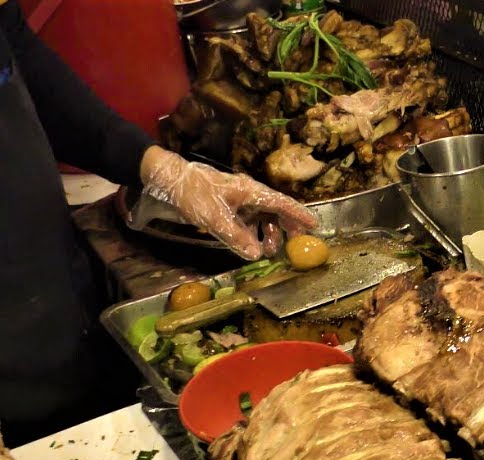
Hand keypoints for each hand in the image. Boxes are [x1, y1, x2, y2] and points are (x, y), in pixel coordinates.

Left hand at [139, 147, 317, 259]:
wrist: (168, 180)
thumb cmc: (193, 193)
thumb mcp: (214, 217)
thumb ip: (236, 237)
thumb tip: (256, 255)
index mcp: (251, 192)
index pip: (281, 203)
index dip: (299, 215)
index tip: (315, 225)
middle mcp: (248, 195)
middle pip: (276, 211)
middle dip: (288, 227)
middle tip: (297, 244)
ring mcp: (238, 202)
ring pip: (262, 219)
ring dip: (268, 234)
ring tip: (268, 251)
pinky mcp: (228, 208)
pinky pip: (247, 222)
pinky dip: (253, 235)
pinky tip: (250, 246)